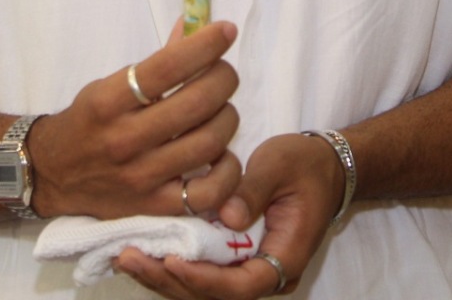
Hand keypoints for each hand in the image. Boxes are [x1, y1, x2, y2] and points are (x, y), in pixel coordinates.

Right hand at [29, 21, 243, 220]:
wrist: (52, 175)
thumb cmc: (89, 122)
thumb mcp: (109, 85)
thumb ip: (157, 61)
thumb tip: (197, 26)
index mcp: (109, 101)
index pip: (167, 66)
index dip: (205, 45)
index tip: (226, 31)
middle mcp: (124, 138)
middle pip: (198, 103)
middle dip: (224, 79)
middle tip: (224, 75)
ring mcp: (141, 177)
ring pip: (209, 142)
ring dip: (227, 118)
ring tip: (221, 111)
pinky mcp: (154, 207)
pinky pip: (208, 193)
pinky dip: (227, 172)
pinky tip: (222, 155)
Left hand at [116, 132, 343, 298]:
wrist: (325, 168)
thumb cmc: (305, 165)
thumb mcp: (281, 166)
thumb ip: (253, 191)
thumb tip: (226, 217)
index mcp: (285, 258)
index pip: (242, 286)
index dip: (205, 280)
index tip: (173, 262)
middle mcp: (267, 276)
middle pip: (215, 296)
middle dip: (170, 281)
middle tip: (130, 258)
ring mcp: (250, 271)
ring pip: (203, 291)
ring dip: (164, 279)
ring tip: (126, 257)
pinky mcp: (234, 261)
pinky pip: (201, 275)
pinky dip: (171, 269)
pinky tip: (142, 253)